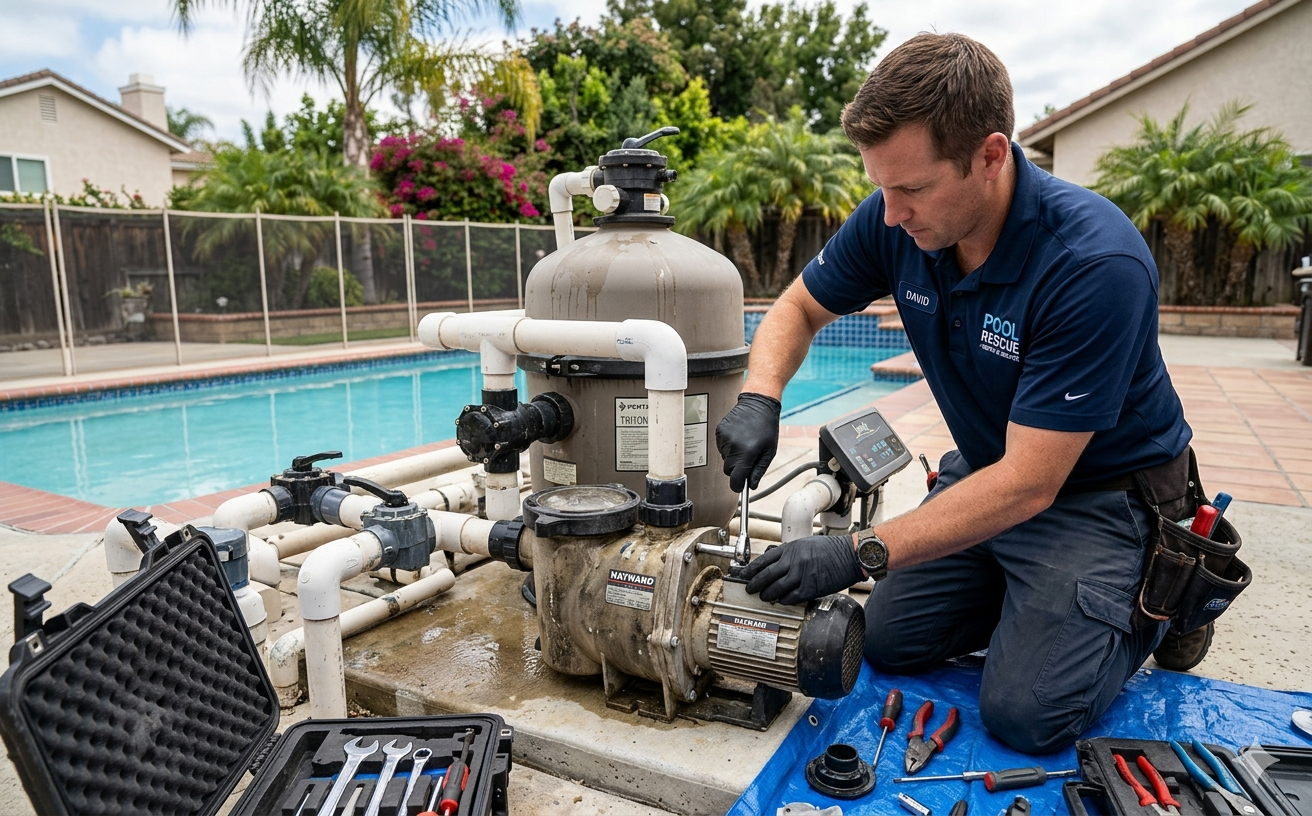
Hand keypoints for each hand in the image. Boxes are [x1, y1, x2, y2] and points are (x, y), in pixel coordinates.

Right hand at [716, 392, 781, 491]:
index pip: (735, 479)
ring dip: (732, 456)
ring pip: (724, 459)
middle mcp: (733, 447)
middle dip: (736, 469)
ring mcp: (724, 438)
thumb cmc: (767, 427)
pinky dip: (728, 446)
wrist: (758, 403)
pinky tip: (738, 436)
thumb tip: (751, 485)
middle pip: (728, 470)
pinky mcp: (719, 432)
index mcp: (747, 453)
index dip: (738, 486)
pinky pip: (721, 447)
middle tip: (747, 459)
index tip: (740, 487)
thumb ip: (759, 470)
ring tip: (744, 443)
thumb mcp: (769, 451)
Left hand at [739, 534, 865, 604]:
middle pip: (766, 576)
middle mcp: (793, 562)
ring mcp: (801, 576)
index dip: (750, 570)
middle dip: (754, 584)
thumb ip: (788, 554)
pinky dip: (783, 600)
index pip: (763, 560)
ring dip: (767, 594)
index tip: (743, 575)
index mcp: (790, 549)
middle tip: (749, 589)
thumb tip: (773, 564)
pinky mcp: (811, 588)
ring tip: (763, 596)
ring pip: (776, 588)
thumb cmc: (829, 549)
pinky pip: (791, 597)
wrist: (849, 555)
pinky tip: (780, 600)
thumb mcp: (804, 544)